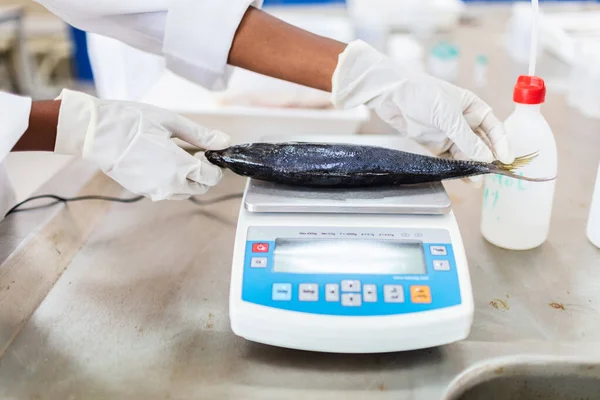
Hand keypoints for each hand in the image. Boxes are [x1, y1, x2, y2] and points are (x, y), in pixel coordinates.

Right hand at [55, 90, 229, 200]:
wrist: (93, 133)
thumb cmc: (130, 122)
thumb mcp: (170, 122)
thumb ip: (200, 135)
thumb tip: (224, 141)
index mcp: (179, 167)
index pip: (212, 176)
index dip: (216, 164)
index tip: (210, 151)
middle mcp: (169, 185)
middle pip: (201, 187)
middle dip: (204, 173)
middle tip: (197, 152)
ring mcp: (155, 191)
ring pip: (185, 192)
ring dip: (189, 178)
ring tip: (179, 155)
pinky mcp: (143, 191)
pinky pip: (167, 191)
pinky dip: (173, 180)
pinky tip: (164, 161)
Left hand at [330, 40, 513, 163]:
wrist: (393, 95)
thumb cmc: (423, 94)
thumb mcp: (448, 114)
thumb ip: (466, 138)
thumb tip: (486, 157)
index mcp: (474, 108)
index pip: (494, 129)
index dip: (502, 145)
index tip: (506, 160)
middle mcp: (464, 123)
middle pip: (481, 145)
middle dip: (486, 160)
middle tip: (489, 174)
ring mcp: (449, 135)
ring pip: (466, 155)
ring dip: (471, 167)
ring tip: (476, 181)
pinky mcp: (435, 145)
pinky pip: (449, 160)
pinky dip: (456, 169)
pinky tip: (463, 178)